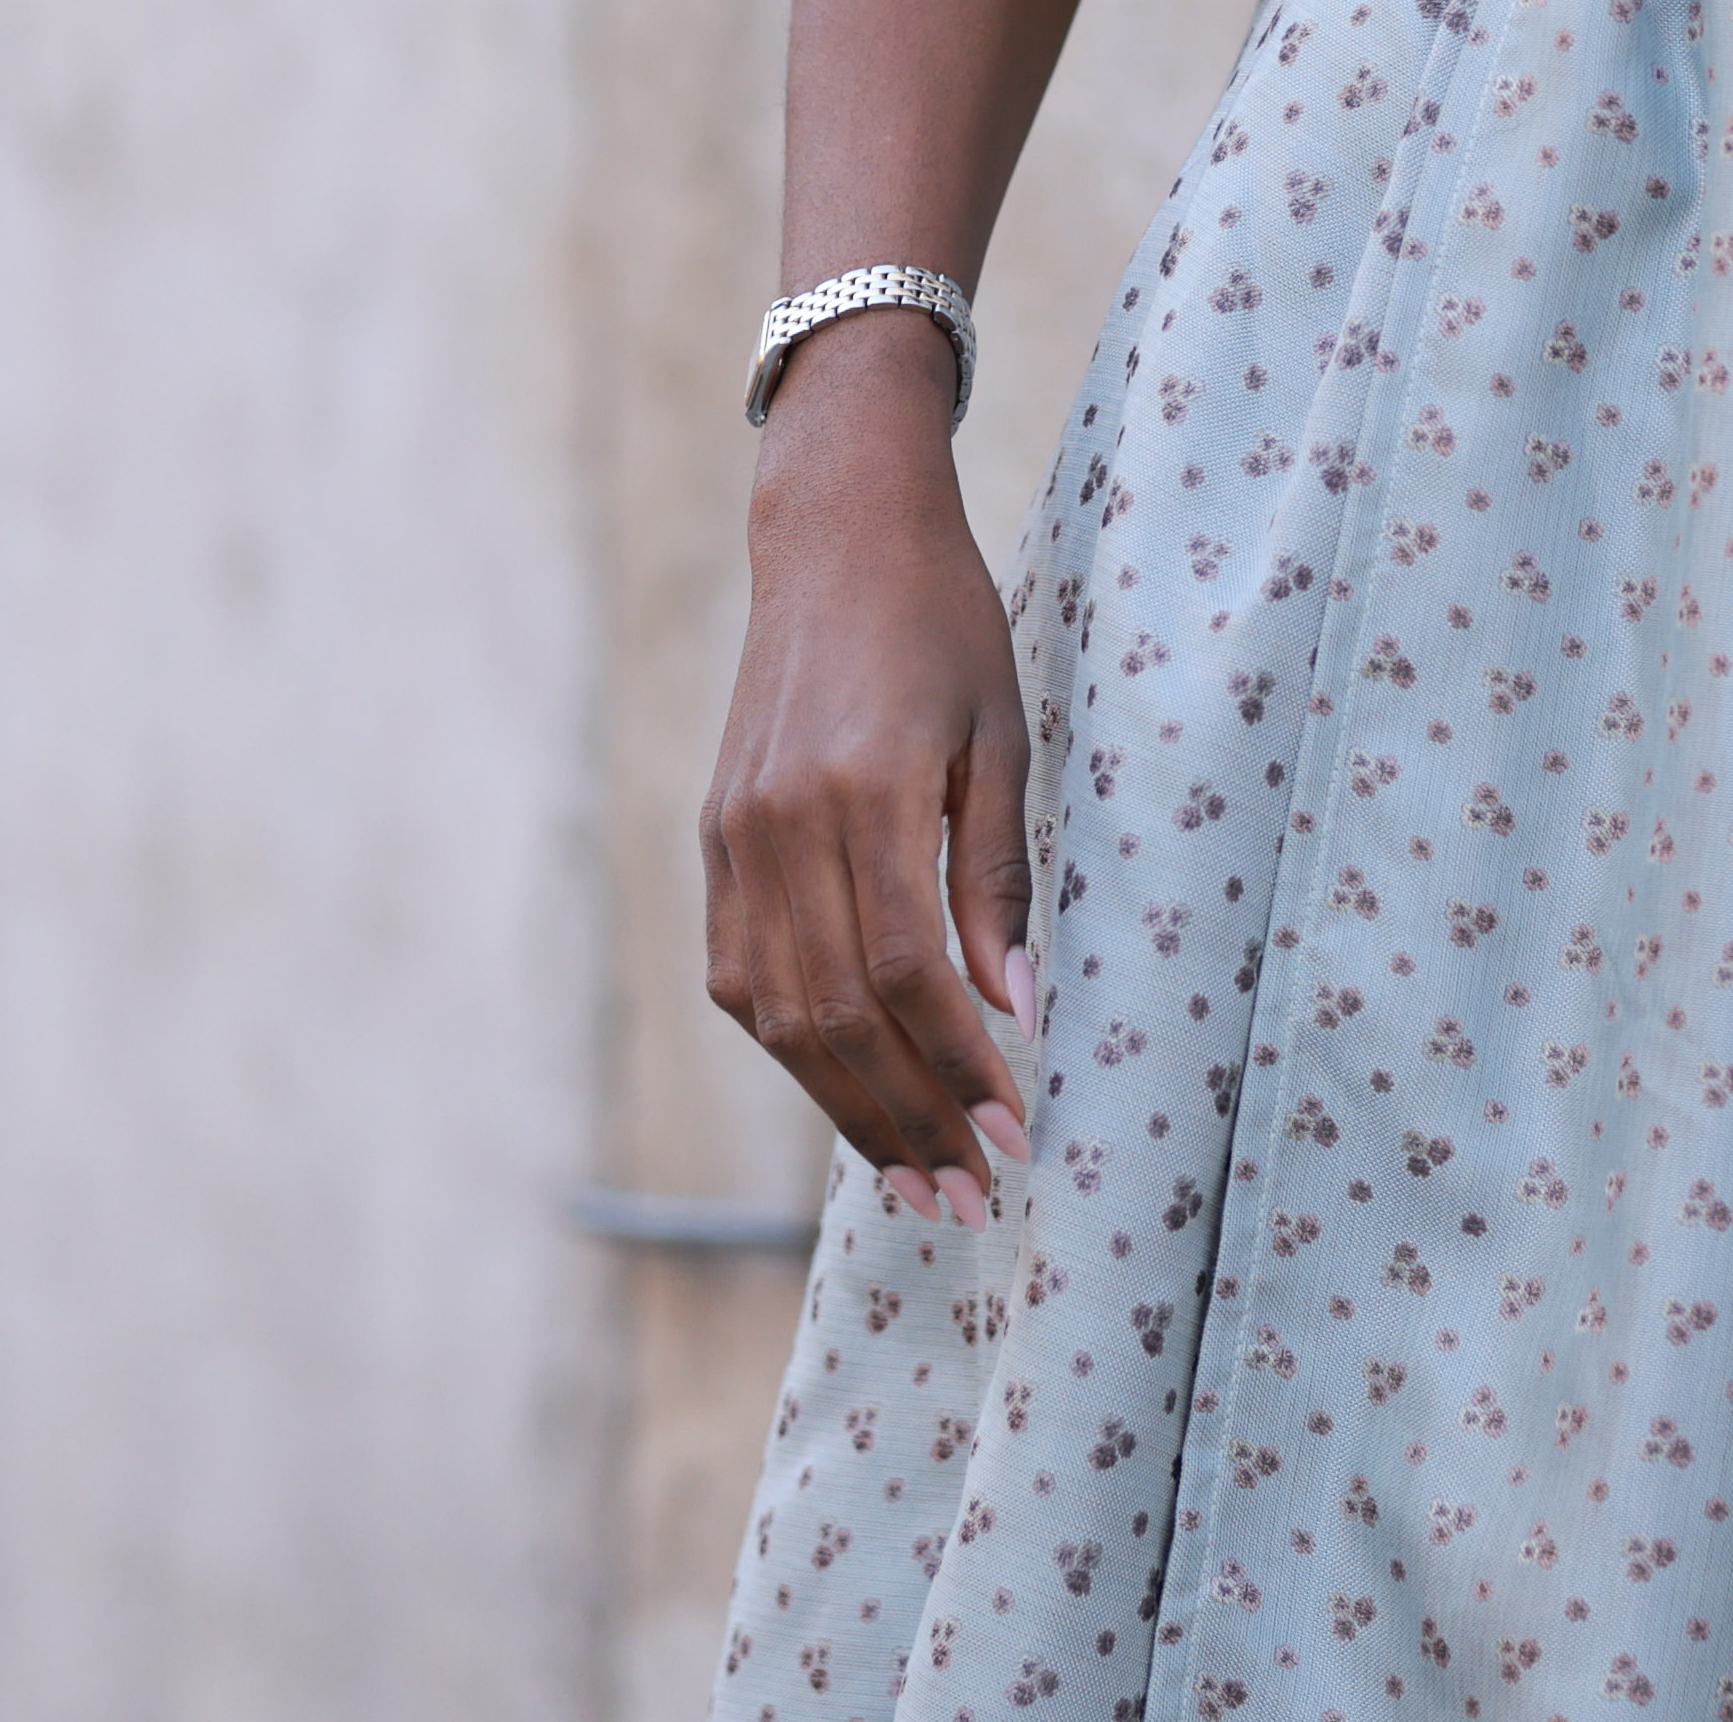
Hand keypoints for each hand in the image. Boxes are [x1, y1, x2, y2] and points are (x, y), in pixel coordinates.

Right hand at [693, 334, 1035, 1217]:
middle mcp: (781, 823)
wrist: (836, 538)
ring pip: (780, 1012)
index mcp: (863, 790)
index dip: (958, 1066)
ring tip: (918, 1176)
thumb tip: (1016, 1010)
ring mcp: (734, 836)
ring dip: (848, 1108)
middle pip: (837, 1013)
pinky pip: (742, 973)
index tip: (1015, 1132)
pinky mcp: (716, 839)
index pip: (907, 972)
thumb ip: (998, 878)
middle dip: (907, 1119)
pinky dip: (795, 1046)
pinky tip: (851, 1093)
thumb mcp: (1002, 737)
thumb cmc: (944, 626)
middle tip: (971, 1194)